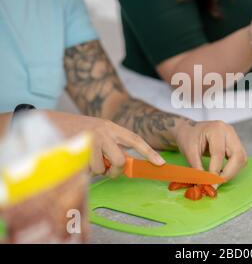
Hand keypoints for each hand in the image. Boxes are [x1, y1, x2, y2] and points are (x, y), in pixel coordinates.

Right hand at [44, 111, 164, 177]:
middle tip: (106, 169)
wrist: (49, 122)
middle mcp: (105, 131)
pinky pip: (88, 170)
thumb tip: (122, 165)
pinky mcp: (80, 148)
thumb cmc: (75, 131)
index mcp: (112, 127)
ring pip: (102, 168)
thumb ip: (111, 146)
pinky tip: (77, 158)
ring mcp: (92, 140)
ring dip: (94, 170)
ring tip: (85, 159)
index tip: (160, 163)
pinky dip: (83, 170)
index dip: (149, 152)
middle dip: (114, 171)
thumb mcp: (98, 132)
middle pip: (121, 161)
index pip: (135, 140)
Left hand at [174, 120, 246, 180]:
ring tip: (218, 179)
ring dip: (232, 172)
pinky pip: (240, 159)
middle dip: (229, 173)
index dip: (215, 170)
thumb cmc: (188, 137)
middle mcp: (229, 131)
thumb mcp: (189, 152)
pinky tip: (222, 173)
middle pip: (238, 155)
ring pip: (242, 159)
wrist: (190, 129)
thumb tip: (205, 184)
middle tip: (217, 183)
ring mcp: (234, 137)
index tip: (209, 183)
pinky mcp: (236, 144)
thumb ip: (197, 168)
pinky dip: (233, 169)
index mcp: (216, 129)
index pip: (219, 153)